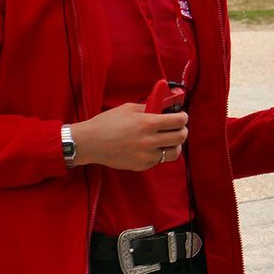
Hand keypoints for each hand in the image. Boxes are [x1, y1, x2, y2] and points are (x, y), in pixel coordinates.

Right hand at [71, 102, 187, 170]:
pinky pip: (158, 160)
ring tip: (168, 139)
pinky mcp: (141, 166)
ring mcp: (146, 156)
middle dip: (182, 130)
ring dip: (174, 144)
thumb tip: (163, 107)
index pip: (178, 121)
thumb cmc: (107, 123)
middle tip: (178, 127)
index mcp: (148, 123)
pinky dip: (159, 153)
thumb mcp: (129, 108)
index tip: (182, 116)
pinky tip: (151, 146)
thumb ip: (148, 108)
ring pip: (174, 152)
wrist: (90, 143)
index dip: (183, 117)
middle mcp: (150, 141)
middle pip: (180, 137)